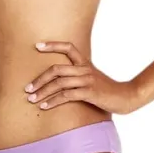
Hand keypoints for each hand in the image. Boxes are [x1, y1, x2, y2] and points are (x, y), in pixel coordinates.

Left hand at [23, 41, 137, 114]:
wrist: (126, 97)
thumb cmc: (107, 91)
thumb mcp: (93, 79)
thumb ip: (79, 77)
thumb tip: (61, 82)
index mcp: (85, 64)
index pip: (68, 47)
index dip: (52, 45)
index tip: (37, 46)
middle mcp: (85, 69)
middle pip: (56, 69)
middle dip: (39, 79)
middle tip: (27, 88)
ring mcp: (87, 80)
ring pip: (59, 83)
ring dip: (42, 92)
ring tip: (31, 99)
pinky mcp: (89, 92)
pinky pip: (66, 96)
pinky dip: (53, 101)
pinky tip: (44, 107)